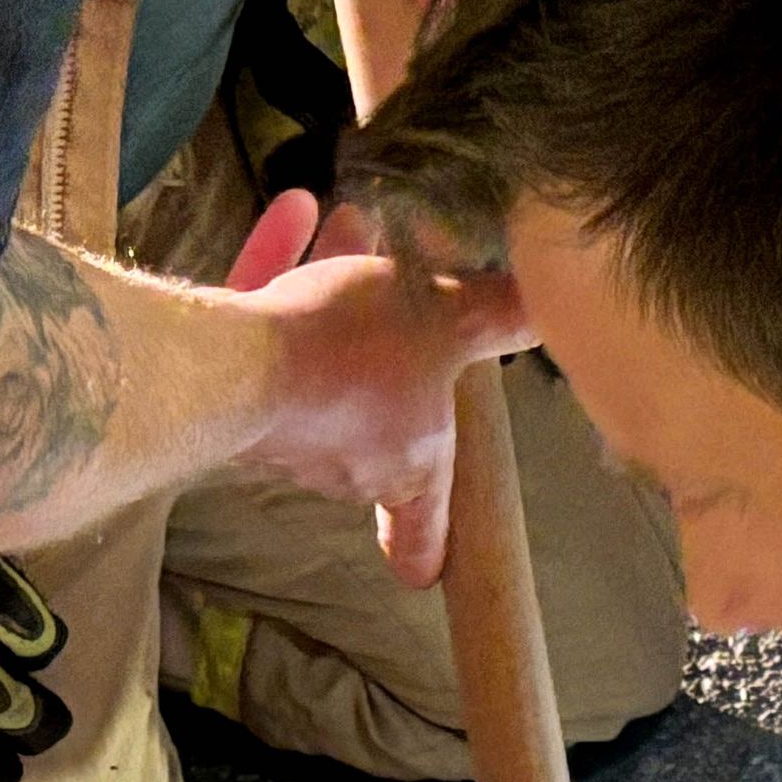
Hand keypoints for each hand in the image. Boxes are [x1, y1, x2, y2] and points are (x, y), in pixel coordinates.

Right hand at [222, 189, 530, 584]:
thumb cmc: (356, 358)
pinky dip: (283, 269)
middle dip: (392, 356)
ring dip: (338, 294)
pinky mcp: (231, 384)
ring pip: (321, 360)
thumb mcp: (447, 322)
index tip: (422, 573)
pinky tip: (299, 208)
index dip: (425, 551)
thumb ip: (497, 317)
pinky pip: (267, 322)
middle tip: (406, 299)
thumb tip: (549, 306)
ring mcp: (284, 426)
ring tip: (353, 225)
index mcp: (406, 466)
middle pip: (377, 415)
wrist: (236, 364)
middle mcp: (344, 457)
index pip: (423, 532)